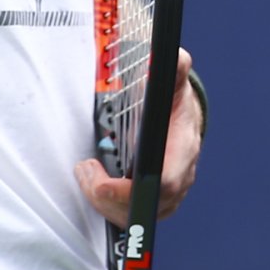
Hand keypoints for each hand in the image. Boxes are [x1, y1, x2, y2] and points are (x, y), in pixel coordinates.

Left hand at [75, 49, 204, 227]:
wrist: (183, 120)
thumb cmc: (174, 103)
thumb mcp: (174, 82)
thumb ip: (174, 67)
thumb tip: (173, 54)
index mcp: (184, 150)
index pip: (165, 182)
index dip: (133, 190)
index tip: (103, 185)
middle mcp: (180, 178)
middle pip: (147, 206)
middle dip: (109, 198)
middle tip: (85, 172)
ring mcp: (170, 195)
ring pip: (136, 215)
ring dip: (104, 203)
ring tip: (85, 174)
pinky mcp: (155, 202)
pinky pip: (131, 215)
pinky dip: (109, 206)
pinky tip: (94, 185)